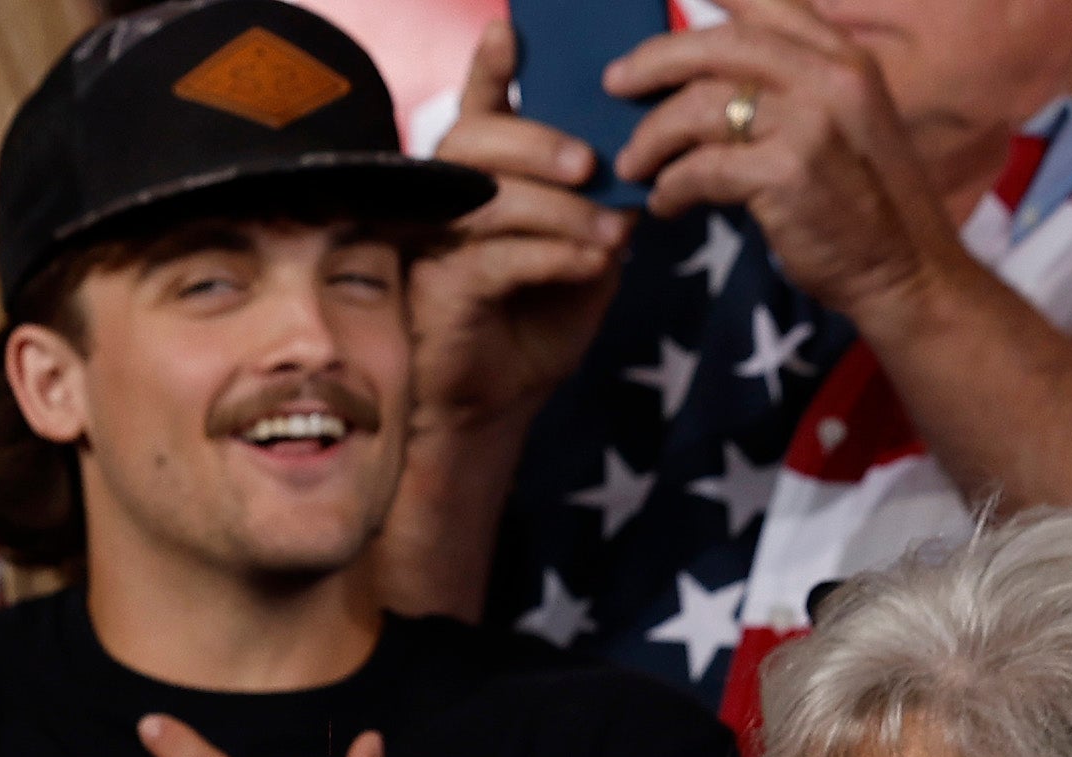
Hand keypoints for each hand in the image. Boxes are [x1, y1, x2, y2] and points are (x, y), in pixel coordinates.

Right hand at [412, 16, 633, 439]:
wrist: (499, 405)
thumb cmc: (535, 320)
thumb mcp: (582, 248)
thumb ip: (598, 202)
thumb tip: (634, 159)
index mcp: (482, 175)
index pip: (482, 107)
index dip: (491, 66)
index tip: (512, 33)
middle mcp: (448, 199)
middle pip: (476, 138)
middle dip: (536, 141)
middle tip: (589, 164)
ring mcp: (437, 245)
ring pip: (490, 198)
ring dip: (559, 210)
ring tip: (610, 233)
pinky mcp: (441, 292)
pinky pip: (493, 258)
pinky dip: (550, 256)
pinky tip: (589, 263)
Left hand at [605, 0, 966, 321]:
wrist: (907, 268)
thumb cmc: (865, 200)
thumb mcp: (845, 119)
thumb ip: (796, 83)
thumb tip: (715, 74)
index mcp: (842, 55)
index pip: (768, 2)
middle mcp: (830, 75)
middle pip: (718, 44)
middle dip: (655, 60)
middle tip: (615, 83)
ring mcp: (810, 122)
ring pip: (699, 107)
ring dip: (653, 137)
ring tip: (635, 165)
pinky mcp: (787, 173)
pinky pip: (701, 167)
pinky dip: (671, 187)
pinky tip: (664, 204)